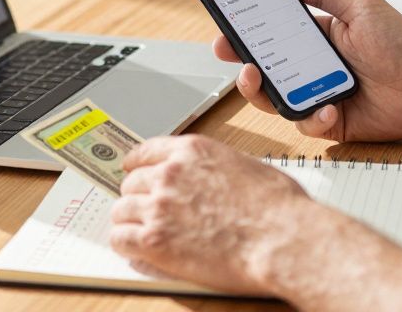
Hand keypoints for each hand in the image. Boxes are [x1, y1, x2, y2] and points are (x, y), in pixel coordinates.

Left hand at [109, 135, 319, 294]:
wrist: (281, 238)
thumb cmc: (277, 206)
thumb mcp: (244, 166)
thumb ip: (213, 168)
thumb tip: (209, 179)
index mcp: (192, 151)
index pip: (146, 152)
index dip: (136, 164)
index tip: (133, 170)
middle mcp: (170, 174)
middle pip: (131, 182)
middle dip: (138, 196)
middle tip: (146, 210)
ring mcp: (159, 207)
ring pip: (122, 211)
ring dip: (130, 221)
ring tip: (141, 232)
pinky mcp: (154, 241)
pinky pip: (120, 240)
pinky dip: (126, 246)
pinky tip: (136, 250)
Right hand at [215, 0, 401, 141]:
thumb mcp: (361, 8)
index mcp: (316, 38)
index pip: (272, 34)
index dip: (246, 30)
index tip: (225, 22)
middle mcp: (312, 68)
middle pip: (265, 68)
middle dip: (241, 60)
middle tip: (227, 51)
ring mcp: (319, 96)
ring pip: (276, 99)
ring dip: (261, 90)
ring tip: (258, 77)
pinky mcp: (331, 123)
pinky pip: (307, 124)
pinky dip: (313, 117)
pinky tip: (329, 108)